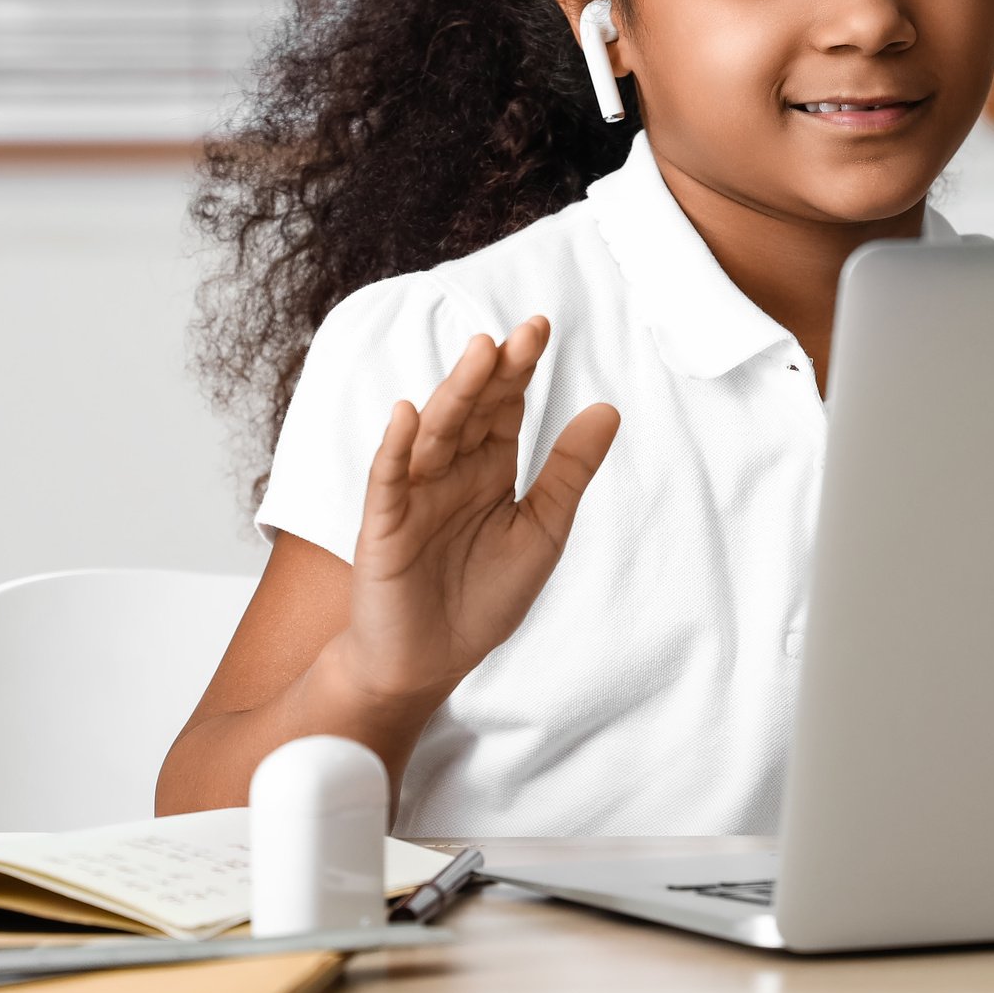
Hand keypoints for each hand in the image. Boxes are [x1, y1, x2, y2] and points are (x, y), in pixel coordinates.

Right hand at [328, 316, 620, 707]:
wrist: (428, 664)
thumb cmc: (483, 599)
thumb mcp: (542, 532)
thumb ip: (568, 471)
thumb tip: (609, 409)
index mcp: (490, 469)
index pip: (505, 408)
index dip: (520, 370)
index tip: (539, 328)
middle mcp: (451, 471)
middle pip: (472, 410)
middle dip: (494, 372)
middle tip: (520, 335)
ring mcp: (414, 494)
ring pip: (435, 434)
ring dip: (455, 394)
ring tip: (478, 356)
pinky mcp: (383, 525)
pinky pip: (388, 479)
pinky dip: (396, 448)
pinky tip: (408, 416)